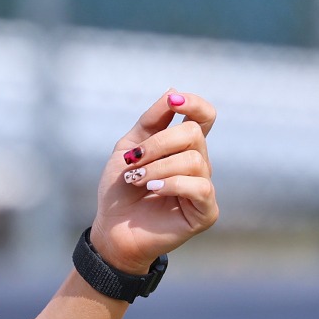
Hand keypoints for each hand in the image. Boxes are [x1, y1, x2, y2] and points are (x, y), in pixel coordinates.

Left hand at [90, 90, 218, 273]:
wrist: (112, 226)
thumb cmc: (121, 188)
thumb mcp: (130, 147)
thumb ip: (152, 120)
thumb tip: (174, 92)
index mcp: (183, 146)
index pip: (204, 116)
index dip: (195, 104)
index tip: (174, 103)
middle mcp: (199, 164)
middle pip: (193, 134)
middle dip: (158, 144)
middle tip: (133, 161)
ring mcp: (204, 188)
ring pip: (194, 160)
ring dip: (157, 168)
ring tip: (137, 180)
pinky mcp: (206, 211)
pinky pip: (199, 187)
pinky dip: (172, 184)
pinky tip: (153, 190)